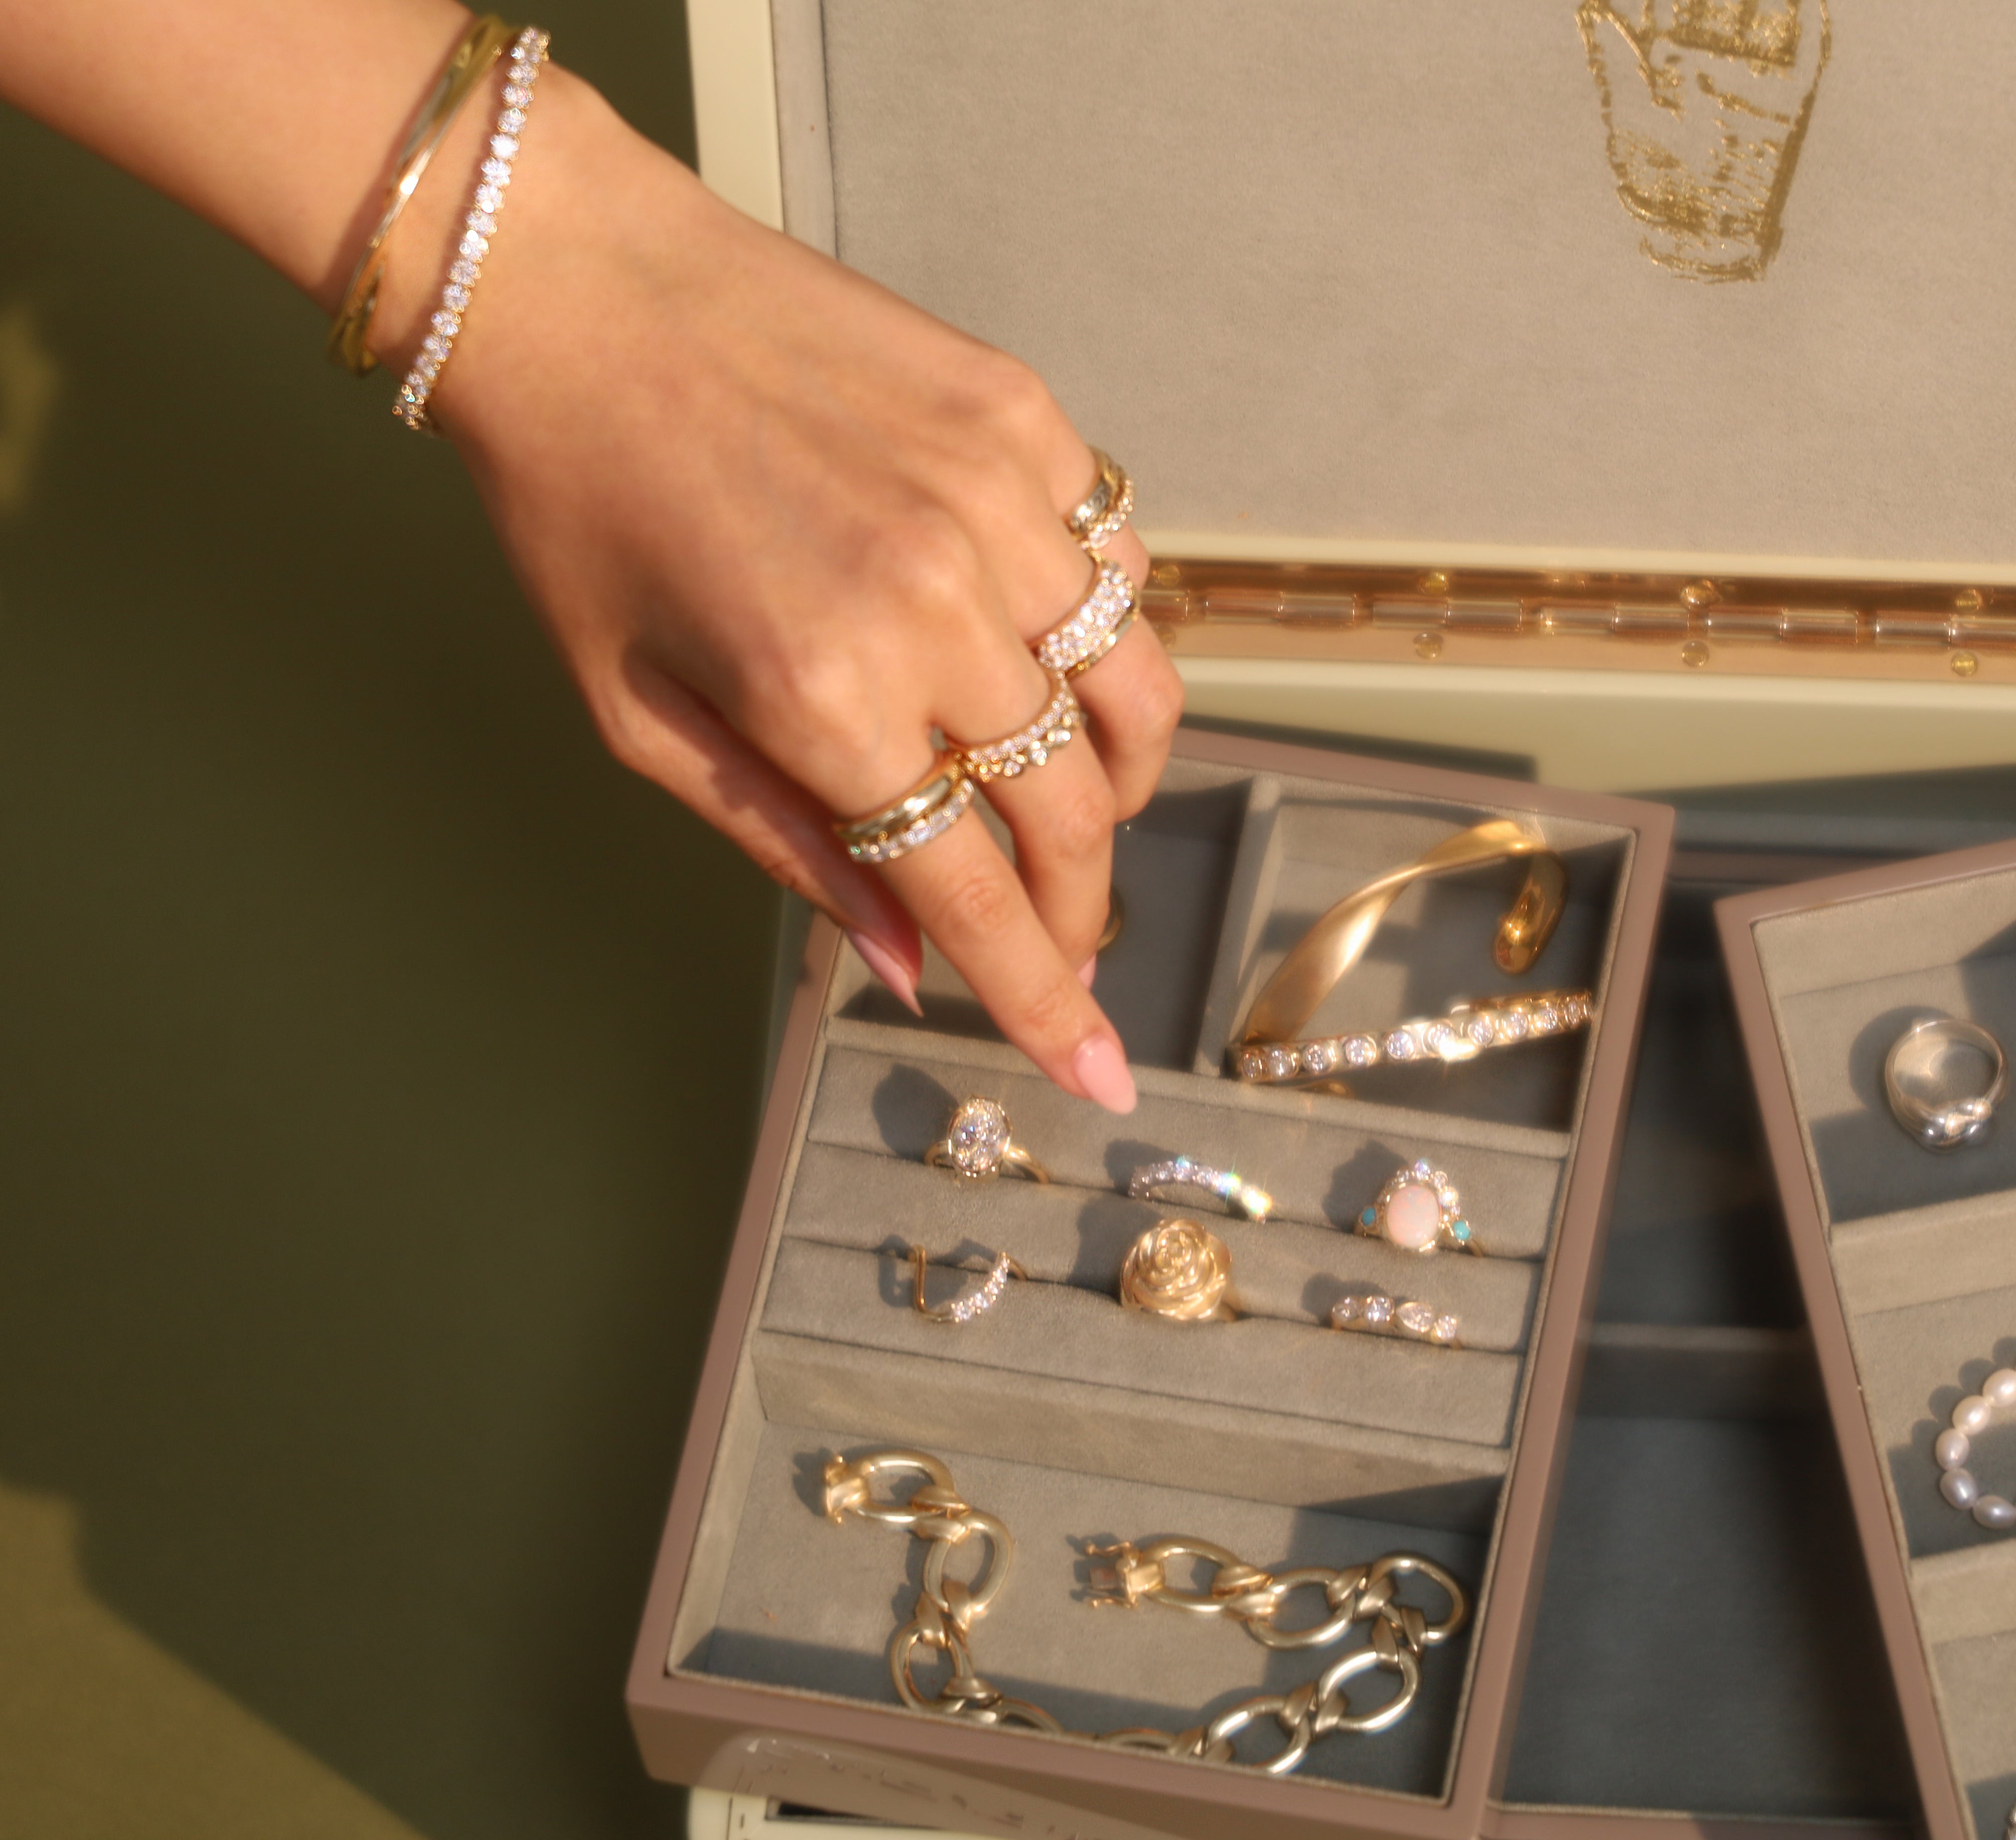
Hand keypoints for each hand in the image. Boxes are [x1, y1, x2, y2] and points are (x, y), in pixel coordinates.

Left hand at [409, 66, 1178, 1110]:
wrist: (580, 287)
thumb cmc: (584, 512)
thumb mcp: (641, 715)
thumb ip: (788, 844)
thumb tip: (906, 965)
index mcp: (821, 696)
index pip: (977, 890)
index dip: (1046, 999)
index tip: (1102, 1074)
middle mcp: (933, 605)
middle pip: (1070, 810)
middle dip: (1082, 905)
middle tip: (1068, 934)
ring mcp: (996, 504)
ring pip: (1133, 693)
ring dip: (1119, 777)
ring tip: (1078, 800)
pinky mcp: (1026, 422)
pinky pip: (1123, 564)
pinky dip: (1108, 631)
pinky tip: (1051, 644)